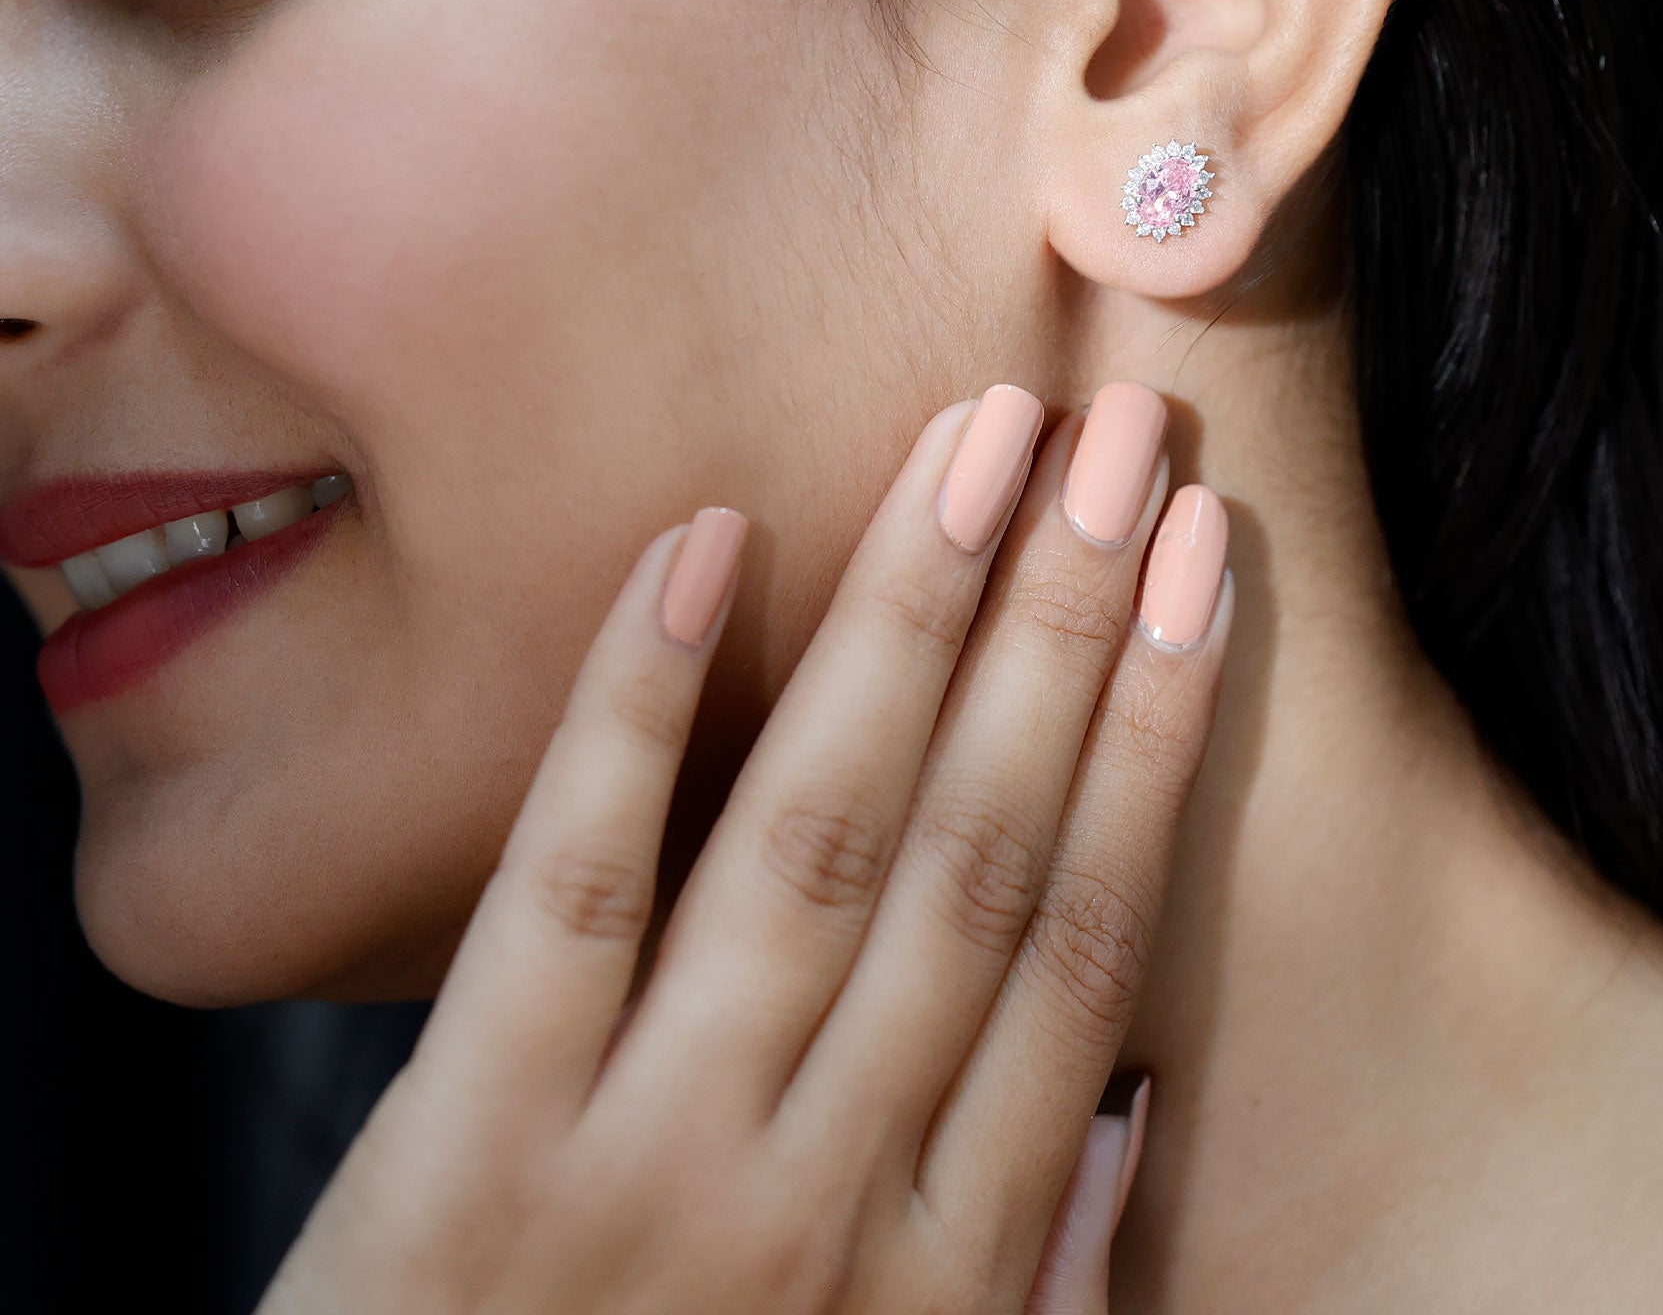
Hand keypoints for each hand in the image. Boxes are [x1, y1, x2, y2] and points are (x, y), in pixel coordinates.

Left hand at [258, 381, 1232, 1313]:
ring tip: (976, 445)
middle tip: (1123, 434)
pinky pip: (568, 888)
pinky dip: (635, 708)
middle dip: (1062, 623)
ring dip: (906, 620)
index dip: (1153, 734)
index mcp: (945, 1268)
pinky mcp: (463, 1148)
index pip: (1081, 937)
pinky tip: (702, 545)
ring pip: (812, 835)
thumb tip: (1137, 1110)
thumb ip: (1034, 1283)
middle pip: (977, 850)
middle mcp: (823, 1192)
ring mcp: (642, 1158)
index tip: (1198, 563)